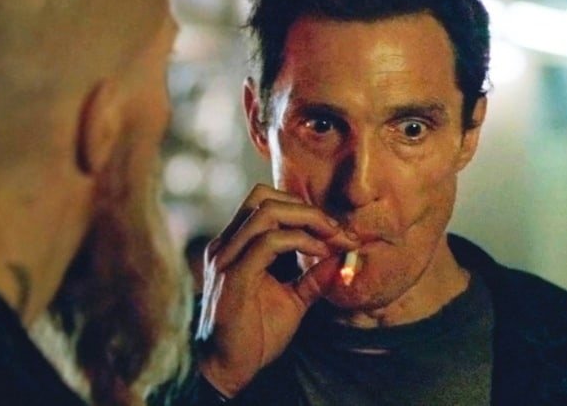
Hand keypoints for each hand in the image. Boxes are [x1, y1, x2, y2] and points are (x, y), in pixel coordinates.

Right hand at [196, 184, 357, 396]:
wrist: (227, 370)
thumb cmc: (255, 336)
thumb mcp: (292, 301)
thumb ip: (313, 278)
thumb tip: (341, 258)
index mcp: (235, 246)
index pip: (266, 203)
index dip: (305, 210)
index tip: (339, 233)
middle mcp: (226, 245)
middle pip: (264, 197)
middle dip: (308, 208)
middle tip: (339, 231)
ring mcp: (226, 258)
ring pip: (267, 211)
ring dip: (308, 220)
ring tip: (333, 239)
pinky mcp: (233, 277)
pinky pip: (268, 242)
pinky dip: (300, 241)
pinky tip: (319, 254)